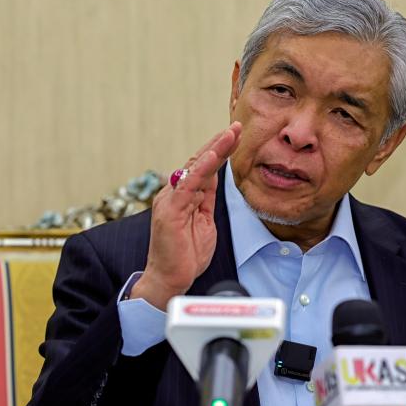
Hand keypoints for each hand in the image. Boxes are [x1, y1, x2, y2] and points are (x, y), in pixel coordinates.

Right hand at [131, 123, 241, 309]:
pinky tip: (213, 155)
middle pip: (199, 162)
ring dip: (215, 149)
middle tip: (237, 127)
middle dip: (219, 143)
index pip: (202, 168)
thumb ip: (205, 199)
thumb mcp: (204, 222)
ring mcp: (171, 200)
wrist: (169, 279)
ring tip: (230, 134)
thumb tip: (214, 178)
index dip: (219, 151)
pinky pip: (188, 184)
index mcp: (182, 196)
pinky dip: (201, 168)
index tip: (236, 137)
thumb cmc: (185, 255)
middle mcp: (174, 194)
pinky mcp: (171, 210)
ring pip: (195, 168)